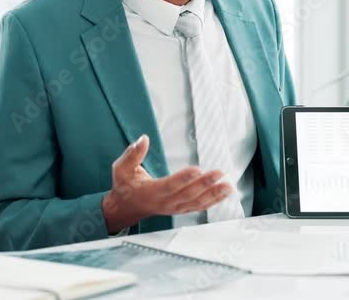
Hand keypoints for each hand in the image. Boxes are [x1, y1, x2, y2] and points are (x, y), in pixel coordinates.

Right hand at [101, 135, 233, 233]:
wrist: (126, 208)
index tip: (197, 169)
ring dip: (213, 194)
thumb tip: (143, 139)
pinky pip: (199, 207)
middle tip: (219, 173)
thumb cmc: (124, 186)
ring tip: (228, 185)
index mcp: (151, 192)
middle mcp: (164, 203)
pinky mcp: (181, 209)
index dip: (183, 178)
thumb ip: (132, 154)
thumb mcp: (121, 168)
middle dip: (205, 184)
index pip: (169, 185)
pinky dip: (213, 200)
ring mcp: (174, 208)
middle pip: (188, 194)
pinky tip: (224, 192)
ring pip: (196, 203)